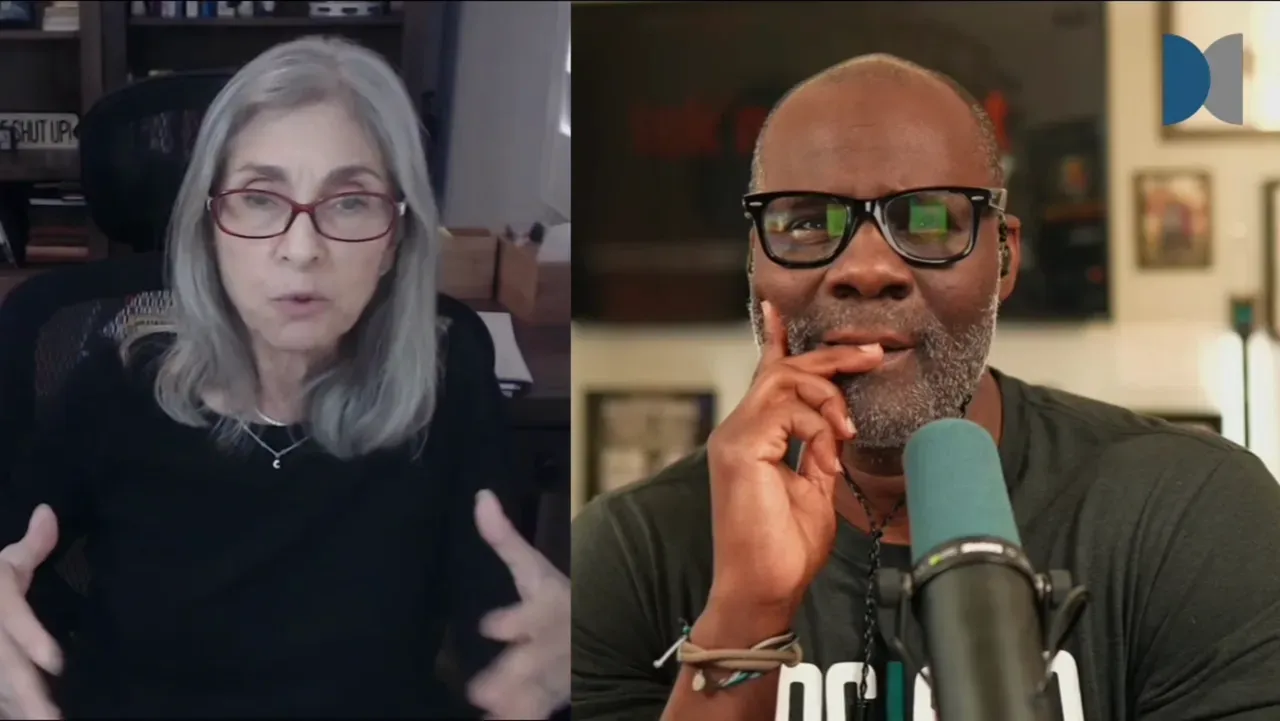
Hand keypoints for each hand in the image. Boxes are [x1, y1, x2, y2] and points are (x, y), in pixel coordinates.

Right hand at [0, 505, 63, 719]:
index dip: (31, 639)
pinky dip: (8, 710)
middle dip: (26, 695)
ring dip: (19, 708)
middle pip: (4, 665)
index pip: (12, 617)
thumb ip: (31, 547)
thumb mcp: (2, 565)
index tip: (55, 661)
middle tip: (53, 718)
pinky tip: (28, 720)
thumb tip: (49, 512)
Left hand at [467, 490, 567, 719]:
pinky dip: (521, 718)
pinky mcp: (554, 696)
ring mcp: (556, 674)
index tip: (491, 625)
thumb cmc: (558, 598)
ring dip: (514, 703)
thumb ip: (504, 538)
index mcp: (547, 608)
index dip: (511, 621)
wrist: (607, 631)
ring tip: (488, 709)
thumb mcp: (534, 568)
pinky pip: (539, 711)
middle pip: (532, 660)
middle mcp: (552, 643)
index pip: (529, 615)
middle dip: (511, 674)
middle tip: (482, 690)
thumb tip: (481, 496)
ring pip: (537, 691)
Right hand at [705, 301, 882, 612]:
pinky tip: (829, 456)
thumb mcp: (814, 491)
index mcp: (754, 439)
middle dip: (830, 358)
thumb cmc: (783, 552)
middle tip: (871, 354)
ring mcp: (735, 438)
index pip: (765, 377)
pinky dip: (819, 427)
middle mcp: (739, 431)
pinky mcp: (740, 449)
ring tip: (847, 428)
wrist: (763, 590)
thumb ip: (819, 454)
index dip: (775, 340)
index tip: (779, 311)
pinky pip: (788, 410)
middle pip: (783, 368)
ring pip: (786, 379)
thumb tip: (836, 429)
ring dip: (829, 395)